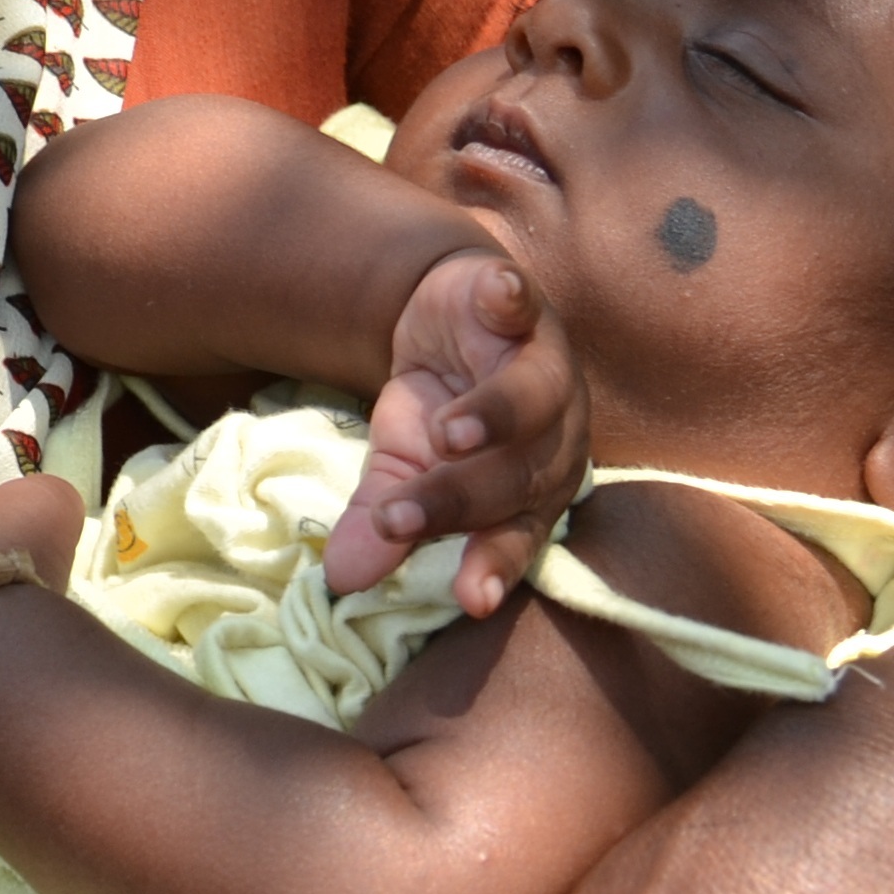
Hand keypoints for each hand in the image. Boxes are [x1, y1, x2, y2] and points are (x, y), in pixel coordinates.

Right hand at [329, 245, 583, 614]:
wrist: (451, 318)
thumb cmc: (441, 408)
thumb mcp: (401, 464)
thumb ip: (383, 518)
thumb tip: (339, 580)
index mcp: (531, 488)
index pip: (519, 533)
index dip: (496, 562)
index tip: (470, 599)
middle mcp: (554, 435)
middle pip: (516, 475)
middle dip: (456, 499)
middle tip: (397, 517)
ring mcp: (543, 365)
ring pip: (533, 398)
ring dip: (496, 416)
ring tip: (449, 435)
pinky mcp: (521, 307)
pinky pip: (521, 304)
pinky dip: (511, 299)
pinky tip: (499, 294)